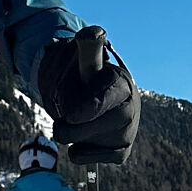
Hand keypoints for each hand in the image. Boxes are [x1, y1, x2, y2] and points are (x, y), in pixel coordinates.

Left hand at [37, 27, 140, 165]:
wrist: (95, 100)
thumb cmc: (90, 80)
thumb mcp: (87, 61)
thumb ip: (89, 48)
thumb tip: (92, 32)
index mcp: (122, 84)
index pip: (107, 97)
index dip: (89, 107)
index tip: (73, 114)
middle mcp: (130, 109)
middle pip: (94, 125)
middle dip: (71, 128)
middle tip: (61, 122)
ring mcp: (127, 132)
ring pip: (87, 143)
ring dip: (70, 137)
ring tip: (73, 124)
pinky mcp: (120, 152)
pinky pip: (87, 158)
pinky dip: (77, 152)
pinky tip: (84, 139)